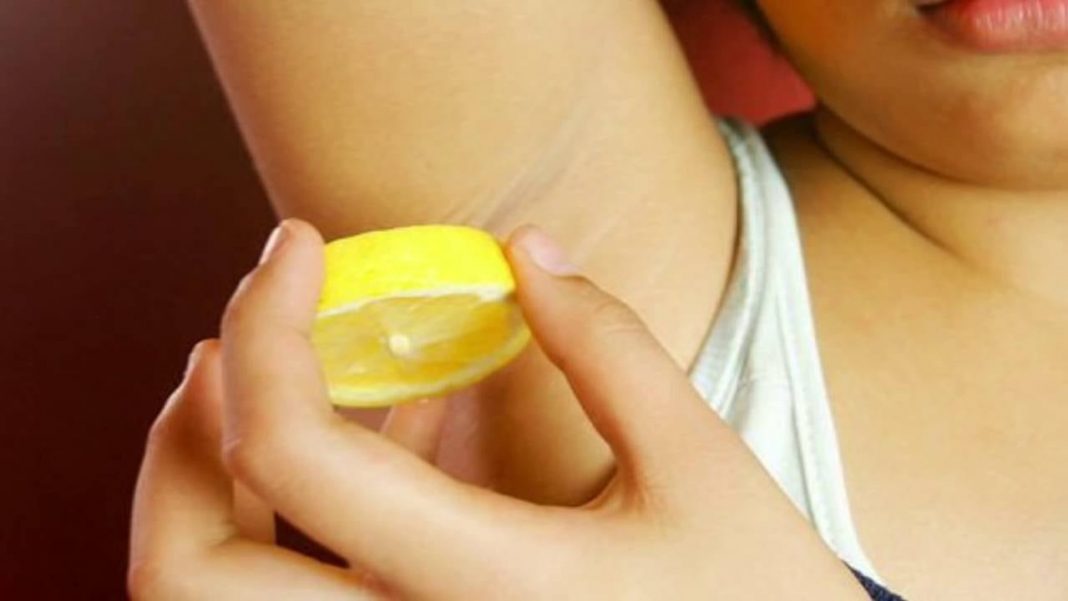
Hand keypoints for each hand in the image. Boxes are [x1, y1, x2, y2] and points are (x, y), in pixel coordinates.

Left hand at [128, 220, 865, 599]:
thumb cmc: (755, 600)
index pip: (294, 457)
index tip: (297, 245)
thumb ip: (608, 347)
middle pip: (187, 574)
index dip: (267, 330)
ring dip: (210, 480)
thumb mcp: (700, 467)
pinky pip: (312, 590)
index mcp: (482, 585)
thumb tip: (528, 251)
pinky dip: (303, 508)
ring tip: (277, 365)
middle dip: (175, 442)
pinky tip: (394, 428)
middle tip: (224, 340)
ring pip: (220, 596)